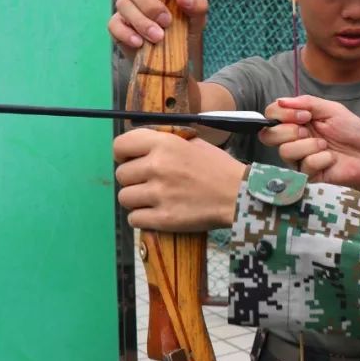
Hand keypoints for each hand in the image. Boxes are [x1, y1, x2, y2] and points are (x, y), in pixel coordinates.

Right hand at [107, 0, 209, 58]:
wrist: (177, 55)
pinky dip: (127, 34)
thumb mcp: (198, 15)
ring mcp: (127, 8)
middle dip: (148, 2)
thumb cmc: (186, 26)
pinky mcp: (118, 27)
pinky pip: (114, 25)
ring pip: (123, 4)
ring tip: (158, 36)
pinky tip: (139, 43)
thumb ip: (197, 3)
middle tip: (166, 20)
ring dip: (141, 21)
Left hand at [113, 128, 243, 230]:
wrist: (238, 195)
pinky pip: (134, 218)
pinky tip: (157, 213)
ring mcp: (159, 194)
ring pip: (124, 197)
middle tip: (150, 182)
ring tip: (154, 199)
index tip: (130, 160)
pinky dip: (143, 217)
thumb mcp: (193, 143)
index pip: (121, 145)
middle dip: (133, 178)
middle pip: (121, 174)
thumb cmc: (218, 167)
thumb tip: (140, 145)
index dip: (122, 154)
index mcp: (164, 144)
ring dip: (136, 199)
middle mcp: (157, 167)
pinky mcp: (163, 218)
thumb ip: (165, 142)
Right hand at [259, 96, 359, 188]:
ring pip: (285, 151)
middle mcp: (293, 140)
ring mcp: (298, 159)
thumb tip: (281, 101)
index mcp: (297, 121)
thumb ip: (307, 103)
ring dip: (309, 145)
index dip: (281, 114)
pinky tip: (331, 159)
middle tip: (309, 131)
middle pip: (268, 135)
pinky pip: (304, 166)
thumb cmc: (352, 132)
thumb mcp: (332, 110)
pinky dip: (321, 159)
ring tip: (325, 145)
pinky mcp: (307, 176)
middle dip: (290, 131)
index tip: (304, 115)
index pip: (271, 115)